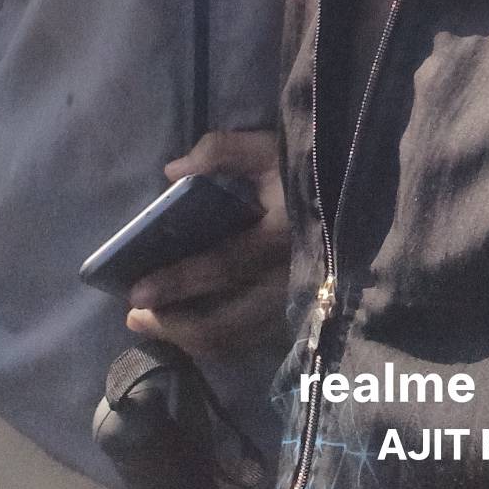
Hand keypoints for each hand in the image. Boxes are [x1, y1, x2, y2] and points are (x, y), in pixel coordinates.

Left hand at [125, 128, 289, 360]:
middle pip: (225, 324)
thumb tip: (172, 173)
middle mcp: (285, 279)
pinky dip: (216, 340)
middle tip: (135, 318)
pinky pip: (249, 340)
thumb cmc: (304, 168)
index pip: (222, 267)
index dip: (178, 283)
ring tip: (155, 325)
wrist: (353, 192)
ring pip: (235, 339)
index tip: (136, 294)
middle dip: (175, 328)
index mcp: (279, 236)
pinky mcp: (293, 314)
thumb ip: (220, 152)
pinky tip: (192, 329)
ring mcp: (291, 303)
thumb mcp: (267, 148)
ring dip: (190, 338)